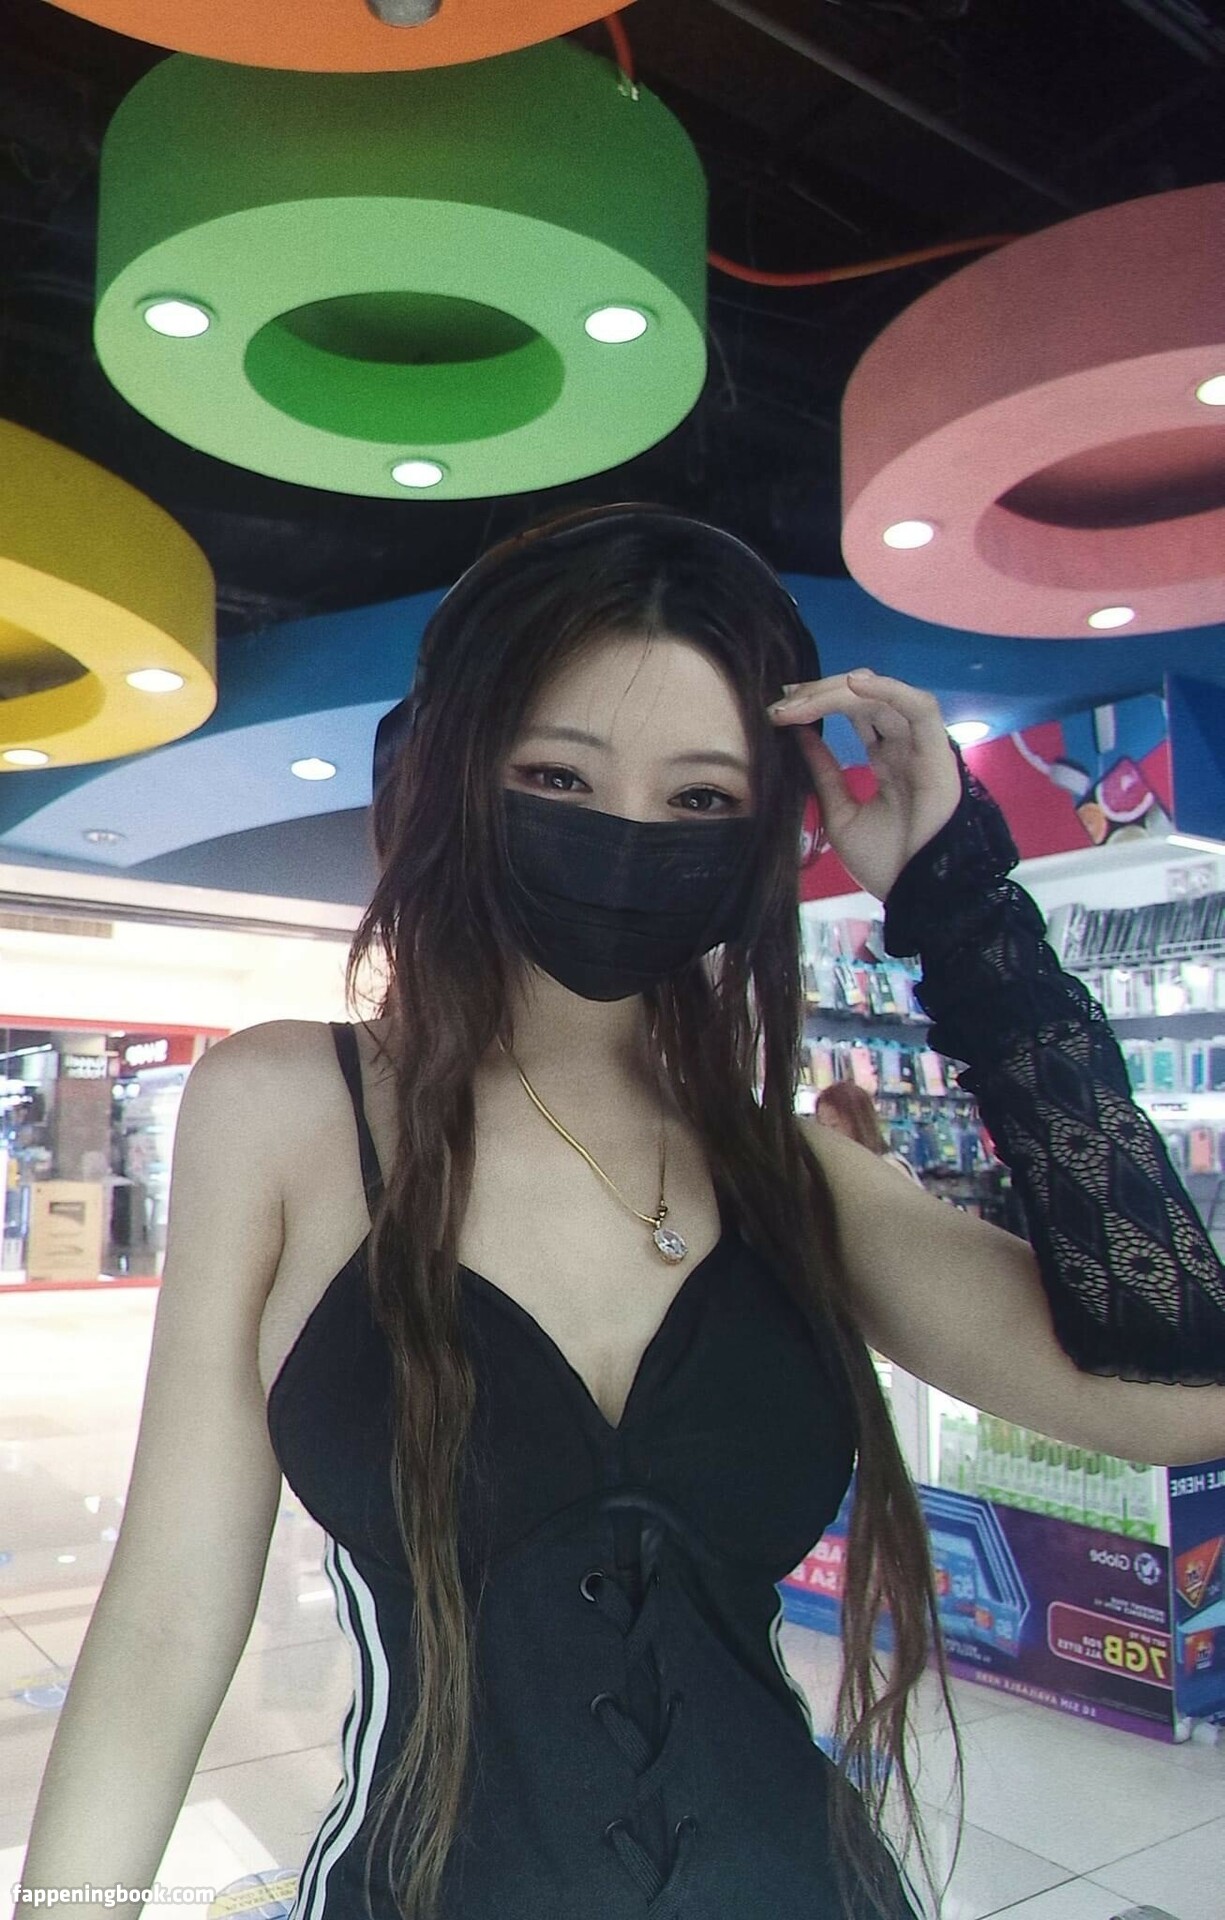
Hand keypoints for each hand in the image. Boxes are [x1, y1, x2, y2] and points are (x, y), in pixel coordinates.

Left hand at [767, 668, 961, 899]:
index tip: (780, 707)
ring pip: (884, 697)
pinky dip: (889, 690)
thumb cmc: (885, 863)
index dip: (820, 703)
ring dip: (841, 692)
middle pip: (865, 699)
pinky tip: (854, 685)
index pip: (856, 713)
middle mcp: (905, 747)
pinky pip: (920, 707)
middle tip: (783, 699)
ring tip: (803, 698)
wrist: (916, 896)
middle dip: (821, 693)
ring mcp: (923, 747)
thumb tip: (798, 735)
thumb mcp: (840, 814)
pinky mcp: (938, 752)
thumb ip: (824, 773)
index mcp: (887, 760)